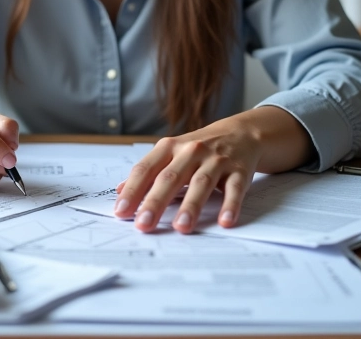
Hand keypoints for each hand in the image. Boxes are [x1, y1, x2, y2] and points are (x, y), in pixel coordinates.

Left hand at [114, 107, 313, 233]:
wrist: (240, 132)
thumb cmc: (199, 148)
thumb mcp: (171, 154)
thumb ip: (148, 172)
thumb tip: (120, 191)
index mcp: (169, 147)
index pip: (146, 169)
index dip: (133, 190)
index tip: (121, 211)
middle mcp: (191, 151)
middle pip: (170, 177)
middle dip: (155, 201)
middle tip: (143, 224)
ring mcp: (216, 160)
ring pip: (201, 183)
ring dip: (191, 206)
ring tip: (181, 228)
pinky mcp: (239, 170)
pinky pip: (234, 189)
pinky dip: (231, 205)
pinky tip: (225, 221)